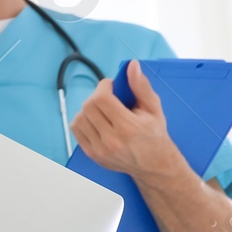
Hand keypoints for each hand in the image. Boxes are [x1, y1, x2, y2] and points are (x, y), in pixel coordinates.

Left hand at [69, 61, 185, 179]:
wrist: (154, 165)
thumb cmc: (155, 135)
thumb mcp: (154, 109)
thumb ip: (141, 87)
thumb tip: (132, 66)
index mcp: (128, 127)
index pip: (101, 99)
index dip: (103, 86)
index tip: (110, 84)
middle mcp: (111, 140)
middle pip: (88, 107)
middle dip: (97, 96)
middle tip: (108, 97)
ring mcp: (99, 149)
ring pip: (79, 118)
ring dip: (88, 109)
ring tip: (104, 110)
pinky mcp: (92, 154)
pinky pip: (76, 130)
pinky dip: (83, 121)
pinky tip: (96, 120)